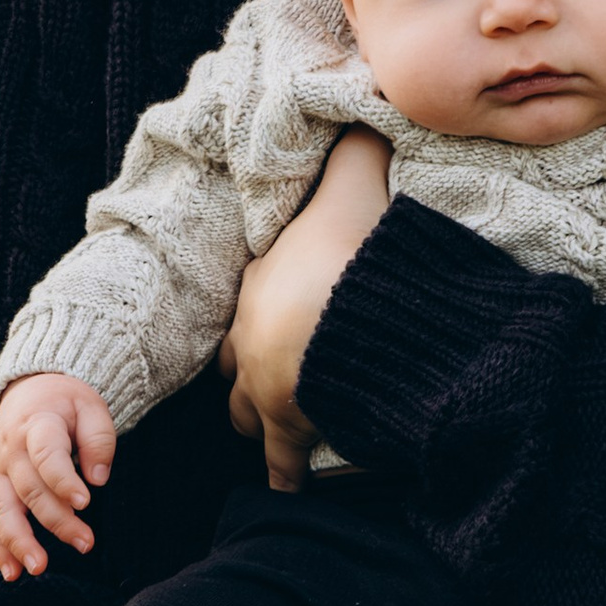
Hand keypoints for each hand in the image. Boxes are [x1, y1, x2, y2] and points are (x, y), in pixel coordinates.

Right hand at [0, 372, 118, 580]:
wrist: (27, 392)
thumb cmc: (65, 403)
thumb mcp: (90, 406)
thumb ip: (99, 439)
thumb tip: (98, 478)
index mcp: (36, 425)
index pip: (45, 455)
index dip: (63, 480)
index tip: (86, 502)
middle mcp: (11, 451)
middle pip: (28, 490)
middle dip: (56, 521)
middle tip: (85, 543)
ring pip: (1, 511)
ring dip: (19, 542)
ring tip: (39, 568)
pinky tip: (12, 572)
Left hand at [220, 128, 390, 492]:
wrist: (351, 303)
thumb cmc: (349, 242)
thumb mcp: (351, 183)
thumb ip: (358, 150)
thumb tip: (371, 107)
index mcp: (259, 289)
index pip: (242, 314)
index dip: (255, 324)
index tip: (277, 329)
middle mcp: (250, 342)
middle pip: (234, 374)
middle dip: (252, 380)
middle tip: (282, 383)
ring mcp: (265, 387)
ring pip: (250, 418)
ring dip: (267, 425)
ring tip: (292, 434)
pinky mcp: (289, 425)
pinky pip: (285, 466)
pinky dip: (291, 480)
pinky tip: (299, 497)